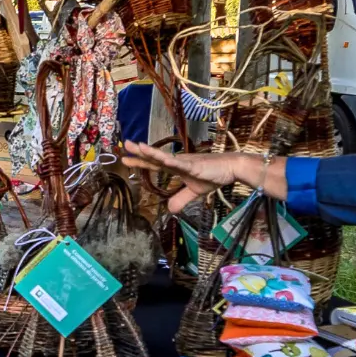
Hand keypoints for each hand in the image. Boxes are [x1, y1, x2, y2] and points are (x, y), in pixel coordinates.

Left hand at [123, 142, 241, 213]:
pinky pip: (183, 164)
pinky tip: (164, 160)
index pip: (154, 164)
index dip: (140, 161)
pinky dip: (173, 162)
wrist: (230, 168)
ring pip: (166, 157)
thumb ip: (181, 199)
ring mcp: (186, 162)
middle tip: (124, 145)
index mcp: (176, 167)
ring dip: (152, 153)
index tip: (125, 159)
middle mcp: (177, 161)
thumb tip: (170, 210)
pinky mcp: (196, 166)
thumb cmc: (212, 176)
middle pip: (155, 157)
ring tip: (139, 147)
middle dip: (139, 152)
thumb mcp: (194, 192)